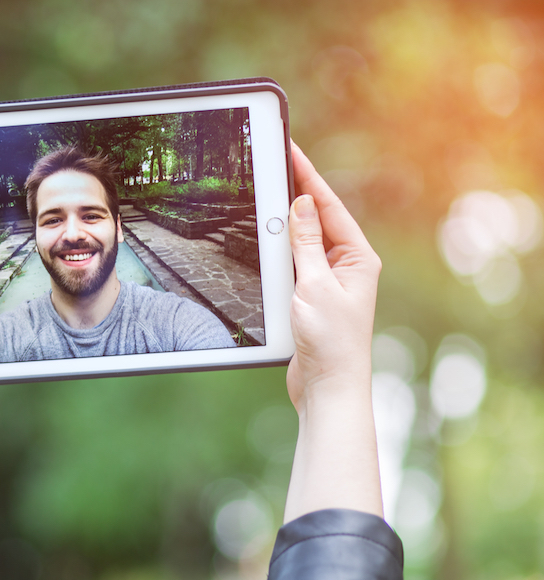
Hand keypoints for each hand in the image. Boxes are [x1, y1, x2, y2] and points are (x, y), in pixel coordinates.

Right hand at [282, 142, 382, 522]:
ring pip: (303, 241)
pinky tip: (262, 239)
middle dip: (295, 191)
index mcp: (357, 258)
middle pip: (317, 219)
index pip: (328, 207)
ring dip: (284, 221)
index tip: (291, 149)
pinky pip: (294, 263)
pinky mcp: (312, 298)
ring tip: (265, 192)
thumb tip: (301, 204)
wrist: (329, 388)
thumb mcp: (314, 286)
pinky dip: (279, 249)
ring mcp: (329, 282)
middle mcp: (346, 267)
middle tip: (274, 162)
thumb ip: (306, 244)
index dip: (307, 177)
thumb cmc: (330, 342)